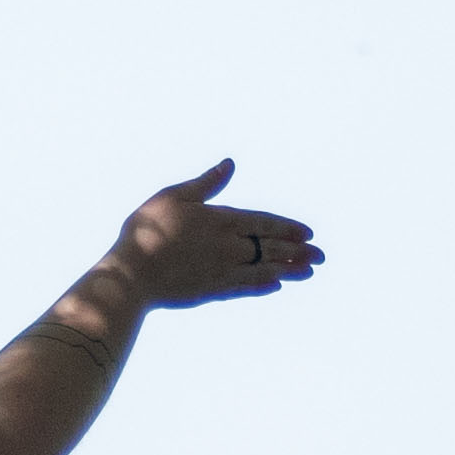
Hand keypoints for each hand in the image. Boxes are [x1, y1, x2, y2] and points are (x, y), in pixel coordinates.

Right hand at [97, 158, 322, 311]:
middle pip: (271, 247)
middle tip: (322, 255)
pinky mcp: (212, 290)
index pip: (264, 222)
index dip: (287, 227)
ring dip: (289, 270)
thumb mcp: (175, 196)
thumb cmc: (147, 230)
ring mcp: (223, 270)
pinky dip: (263, 285)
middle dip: (298, 250)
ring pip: (265, 269)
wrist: (132, 274)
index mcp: (222, 220)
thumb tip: (230, 164)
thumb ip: (206, 183)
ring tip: (310, 272)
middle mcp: (229, 246)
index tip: (308, 232)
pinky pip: (245, 287)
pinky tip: (275, 285)